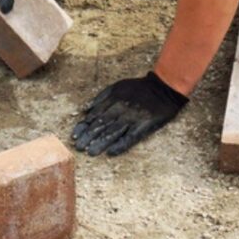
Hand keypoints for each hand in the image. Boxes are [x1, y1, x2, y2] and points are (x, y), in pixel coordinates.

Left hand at [72, 72, 187, 155]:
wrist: (163, 88)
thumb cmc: (138, 88)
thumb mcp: (118, 86)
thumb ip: (101, 97)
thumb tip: (86, 110)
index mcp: (114, 99)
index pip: (95, 114)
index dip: (85, 126)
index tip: (75, 136)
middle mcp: (121, 109)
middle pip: (102, 124)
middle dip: (89, 136)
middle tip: (79, 147)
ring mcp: (133, 118)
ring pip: (113, 132)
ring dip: (101, 143)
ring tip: (91, 152)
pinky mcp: (144, 126)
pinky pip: (131, 138)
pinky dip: (121, 145)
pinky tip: (111, 153)